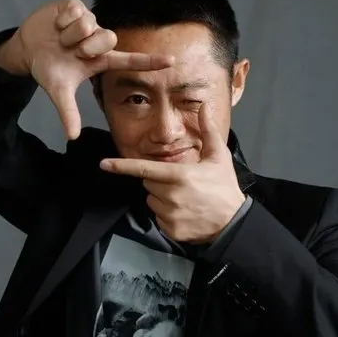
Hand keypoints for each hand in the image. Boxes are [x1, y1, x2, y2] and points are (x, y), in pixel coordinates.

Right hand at [0, 0, 174, 138]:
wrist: (28, 48)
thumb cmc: (49, 69)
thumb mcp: (58, 92)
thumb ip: (68, 112)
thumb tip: (72, 137)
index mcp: (102, 60)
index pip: (131, 61)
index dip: (150, 61)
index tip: (171, 62)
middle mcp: (100, 39)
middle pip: (108, 38)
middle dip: (87, 46)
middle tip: (73, 52)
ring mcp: (89, 21)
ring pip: (89, 24)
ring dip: (71, 34)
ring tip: (61, 39)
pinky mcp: (76, 5)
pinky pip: (75, 10)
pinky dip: (62, 21)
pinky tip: (56, 26)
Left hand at [99, 103, 244, 242]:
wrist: (233, 222)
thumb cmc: (225, 187)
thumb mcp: (219, 157)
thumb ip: (208, 131)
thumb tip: (204, 107)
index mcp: (179, 176)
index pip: (144, 169)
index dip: (122, 166)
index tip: (104, 164)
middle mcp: (171, 196)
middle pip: (148, 184)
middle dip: (158, 181)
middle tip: (180, 183)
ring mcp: (169, 215)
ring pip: (152, 201)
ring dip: (161, 198)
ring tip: (184, 199)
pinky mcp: (170, 229)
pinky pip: (158, 218)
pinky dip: (167, 215)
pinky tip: (184, 213)